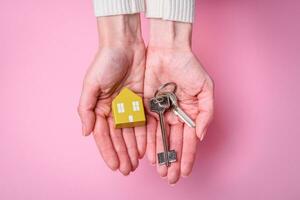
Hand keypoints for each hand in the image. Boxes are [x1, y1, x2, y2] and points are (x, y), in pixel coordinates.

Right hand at [78, 14, 145, 174]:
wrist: (125, 45)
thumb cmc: (105, 62)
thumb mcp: (91, 85)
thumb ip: (86, 109)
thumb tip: (85, 132)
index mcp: (99, 107)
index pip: (103, 135)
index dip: (108, 151)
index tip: (114, 165)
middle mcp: (113, 109)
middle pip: (117, 137)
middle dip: (122, 154)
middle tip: (127, 170)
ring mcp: (127, 106)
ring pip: (130, 133)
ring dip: (132, 148)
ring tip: (136, 164)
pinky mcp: (140, 101)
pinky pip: (142, 122)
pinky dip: (143, 135)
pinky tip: (144, 148)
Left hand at [144, 19, 213, 183]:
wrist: (168, 51)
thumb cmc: (189, 67)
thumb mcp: (205, 89)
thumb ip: (206, 113)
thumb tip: (200, 135)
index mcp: (190, 113)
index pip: (189, 139)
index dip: (188, 156)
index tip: (186, 172)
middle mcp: (175, 115)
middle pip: (174, 143)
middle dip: (173, 160)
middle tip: (171, 177)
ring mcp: (160, 112)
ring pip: (160, 138)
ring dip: (160, 155)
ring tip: (160, 171)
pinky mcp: (146, 106)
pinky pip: (146, 127)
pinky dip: (148, 141)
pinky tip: (149, 155)